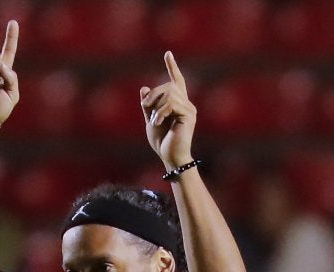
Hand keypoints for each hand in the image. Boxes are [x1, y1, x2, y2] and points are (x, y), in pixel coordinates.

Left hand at [140, 51, 196, 170]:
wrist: (170, 157)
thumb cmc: (162, 142)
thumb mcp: (151, 121)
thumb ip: (148, 105)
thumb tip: (144, 88)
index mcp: (178, 104)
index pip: (177, 81)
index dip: (172, 67)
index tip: (168, 53)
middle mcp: (186, 103)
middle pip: (168, 86)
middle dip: (153, 95)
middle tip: (145, 108)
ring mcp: (189, 109)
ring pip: (169, 94)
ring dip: (156, 106)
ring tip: (154, 120)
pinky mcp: (189, 115)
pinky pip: (172, 103)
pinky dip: (161, 112)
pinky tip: (157, 122)